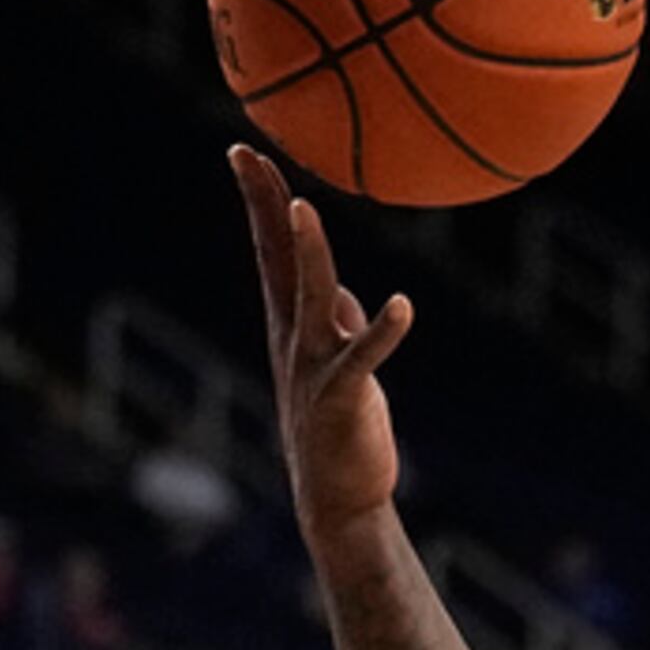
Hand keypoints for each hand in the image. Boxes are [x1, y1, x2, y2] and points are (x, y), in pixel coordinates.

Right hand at [230, 144, 413, 535]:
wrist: (336, 495)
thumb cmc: (339, 428)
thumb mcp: (335, 365)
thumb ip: (335, 325)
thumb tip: (342, 294)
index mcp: (291, 325)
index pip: (270, 250)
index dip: (261, 202)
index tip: (246, 154)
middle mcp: (294, 337)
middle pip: (276, 258)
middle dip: (265, 206)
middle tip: (247, 155)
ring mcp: (314, 365)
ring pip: (310, 296)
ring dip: (309, 253)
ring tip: (308, 209)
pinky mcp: (344, 396)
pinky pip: (364, 357)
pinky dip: (382, 331)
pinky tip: (403, 306)